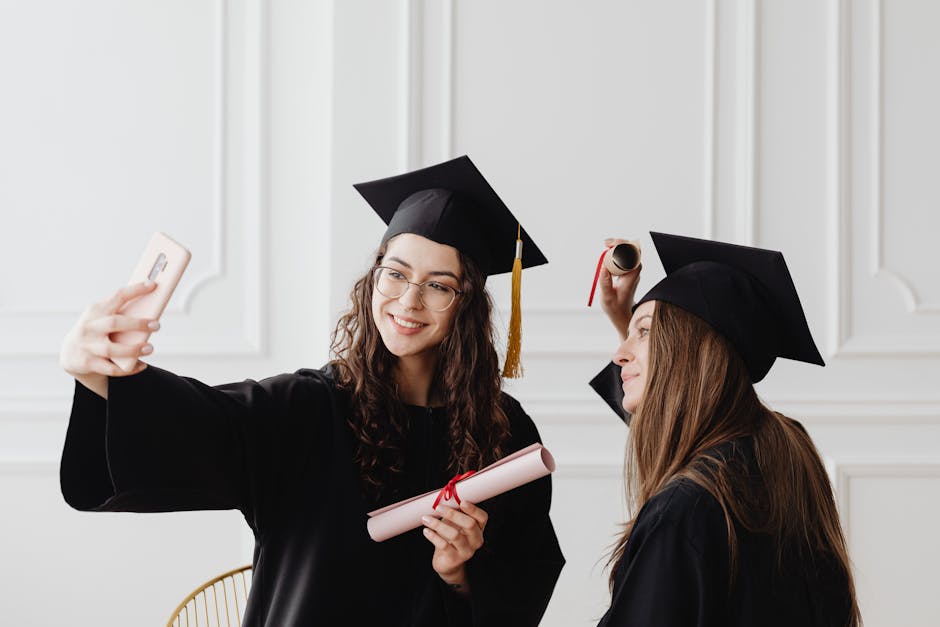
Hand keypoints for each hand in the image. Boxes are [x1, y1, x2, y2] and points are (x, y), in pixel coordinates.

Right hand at [59, 281, 159, 396]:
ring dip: (133, 349)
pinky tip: (142, 364)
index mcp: (96, 310)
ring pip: (112, 349)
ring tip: (150, 348)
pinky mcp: (88, 363)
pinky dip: (129, 368)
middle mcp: (90, 327)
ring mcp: (88, 346)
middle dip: (137, 324)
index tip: (152, 285)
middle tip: (157, 325)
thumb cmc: (96, 330)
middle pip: (114, 323)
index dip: (135, 290)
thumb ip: (121, 312)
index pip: (117, 296)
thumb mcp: (102, 317)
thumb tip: (152, 308)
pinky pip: (112, 368)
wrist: (70, 353)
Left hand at [422, 501, 487, 595]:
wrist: (447, 563)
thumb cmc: (451, 538)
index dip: (473, 509)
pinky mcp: (455, 559)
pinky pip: (444, 545)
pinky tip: (426, 531)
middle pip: (469, 524)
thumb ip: (454, 512)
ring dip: (438, 524)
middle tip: (438, 507)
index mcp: (479, 529)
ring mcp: (467, 551)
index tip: (461, 502)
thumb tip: (444, 497)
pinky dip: (433, 536)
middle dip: (452, 514)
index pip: (482, 517)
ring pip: (454, 535)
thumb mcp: (455, 524)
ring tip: (426, 519)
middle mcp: (476, 540)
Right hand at [598, 238, 641, 340]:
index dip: (623, 246)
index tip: (610, 245)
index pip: (633, 255)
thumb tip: (603, 266)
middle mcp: (634, 271)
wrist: (622, 315)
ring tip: (606, 245)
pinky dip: (616, 253)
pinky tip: (607, 255)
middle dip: (620, 243)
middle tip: (606, 243)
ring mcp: (631, 271)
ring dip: (618, 246)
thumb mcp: (607, 297)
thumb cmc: (615, 308)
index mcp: (632, 276)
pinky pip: (624, 258)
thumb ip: (605, 282)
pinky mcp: (627, 272)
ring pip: (629, 252)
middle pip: (633, 250)